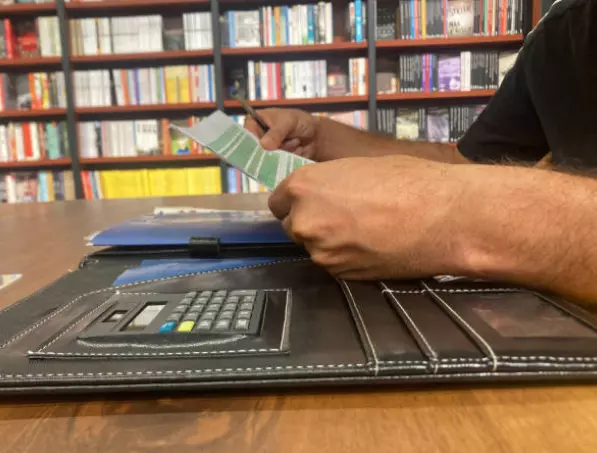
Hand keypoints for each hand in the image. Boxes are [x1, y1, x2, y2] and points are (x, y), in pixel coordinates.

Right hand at [243, 108, 319, 159]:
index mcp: (254, 122)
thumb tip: (264, 145)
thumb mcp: (288, 121)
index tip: (262, 146)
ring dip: (282, 153)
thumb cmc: (300, 122)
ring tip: (295, 142)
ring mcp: (265, 152)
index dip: (251, 142)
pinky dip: (286, 160)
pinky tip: (297, 150)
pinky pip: (274, 167)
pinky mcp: (273, 163)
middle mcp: (257, 138)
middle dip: (270, 149)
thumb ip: (276, 132)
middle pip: (253, 150)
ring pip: (265, 159)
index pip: (244, 134)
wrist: (317, 136)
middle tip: (283, 144)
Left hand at [268, 155, 466, 279]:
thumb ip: (329, 185)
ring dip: (329, 241)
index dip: (296, 202)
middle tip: (342, 216)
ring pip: (313, 247)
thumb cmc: (407, 181)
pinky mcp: (341, 275)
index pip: (278, 201)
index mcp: (303, 187)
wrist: (441, 216)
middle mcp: (304, 221)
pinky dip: (345, 257)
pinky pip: (333, 264)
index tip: (312, 203)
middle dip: (311, 222)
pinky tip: (371, 245)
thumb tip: (323, 195)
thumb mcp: (357, 168)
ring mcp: (321, 252)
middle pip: (292, 226)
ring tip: (363, 231)